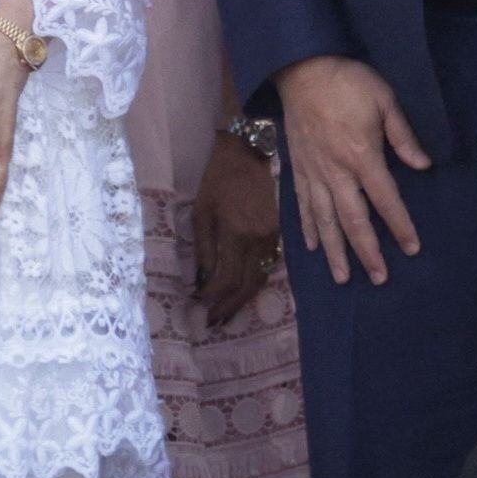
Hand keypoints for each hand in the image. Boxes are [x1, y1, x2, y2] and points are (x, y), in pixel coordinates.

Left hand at [198, 127, 283, 325]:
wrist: (249, 154)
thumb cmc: (218, 180)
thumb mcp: (202, 212)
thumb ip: (203, 249)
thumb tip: (201, 283)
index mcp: (237, 233)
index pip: (226, 278)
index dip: (212, 297)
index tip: (197, 306)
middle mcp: (259, 240)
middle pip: (247, 285)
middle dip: (229, 307)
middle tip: (214, 323)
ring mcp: (272, 237)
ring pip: (259, 279)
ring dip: (243, 300)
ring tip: (226, 314)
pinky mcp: (278, 233)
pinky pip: (267, 266)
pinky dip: (253, 283)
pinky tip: (242, 291)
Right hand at [273, 54, 430, 284]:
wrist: (301, 67)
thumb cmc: (348, 80)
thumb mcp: (384, 98)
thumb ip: (403, 135)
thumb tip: (424, 166)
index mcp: (361, 154)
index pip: (385, 198)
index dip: (400, 225)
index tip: (412, 248)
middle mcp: (335, 171)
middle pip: (353, 220)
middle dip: (367, 252)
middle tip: (379, 278)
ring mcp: (313, 172)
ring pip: (324, 220)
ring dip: (334, 251)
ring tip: (343, 277)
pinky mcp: (297, 168)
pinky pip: (302, 205)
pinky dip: (307, 228)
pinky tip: (311, 247)